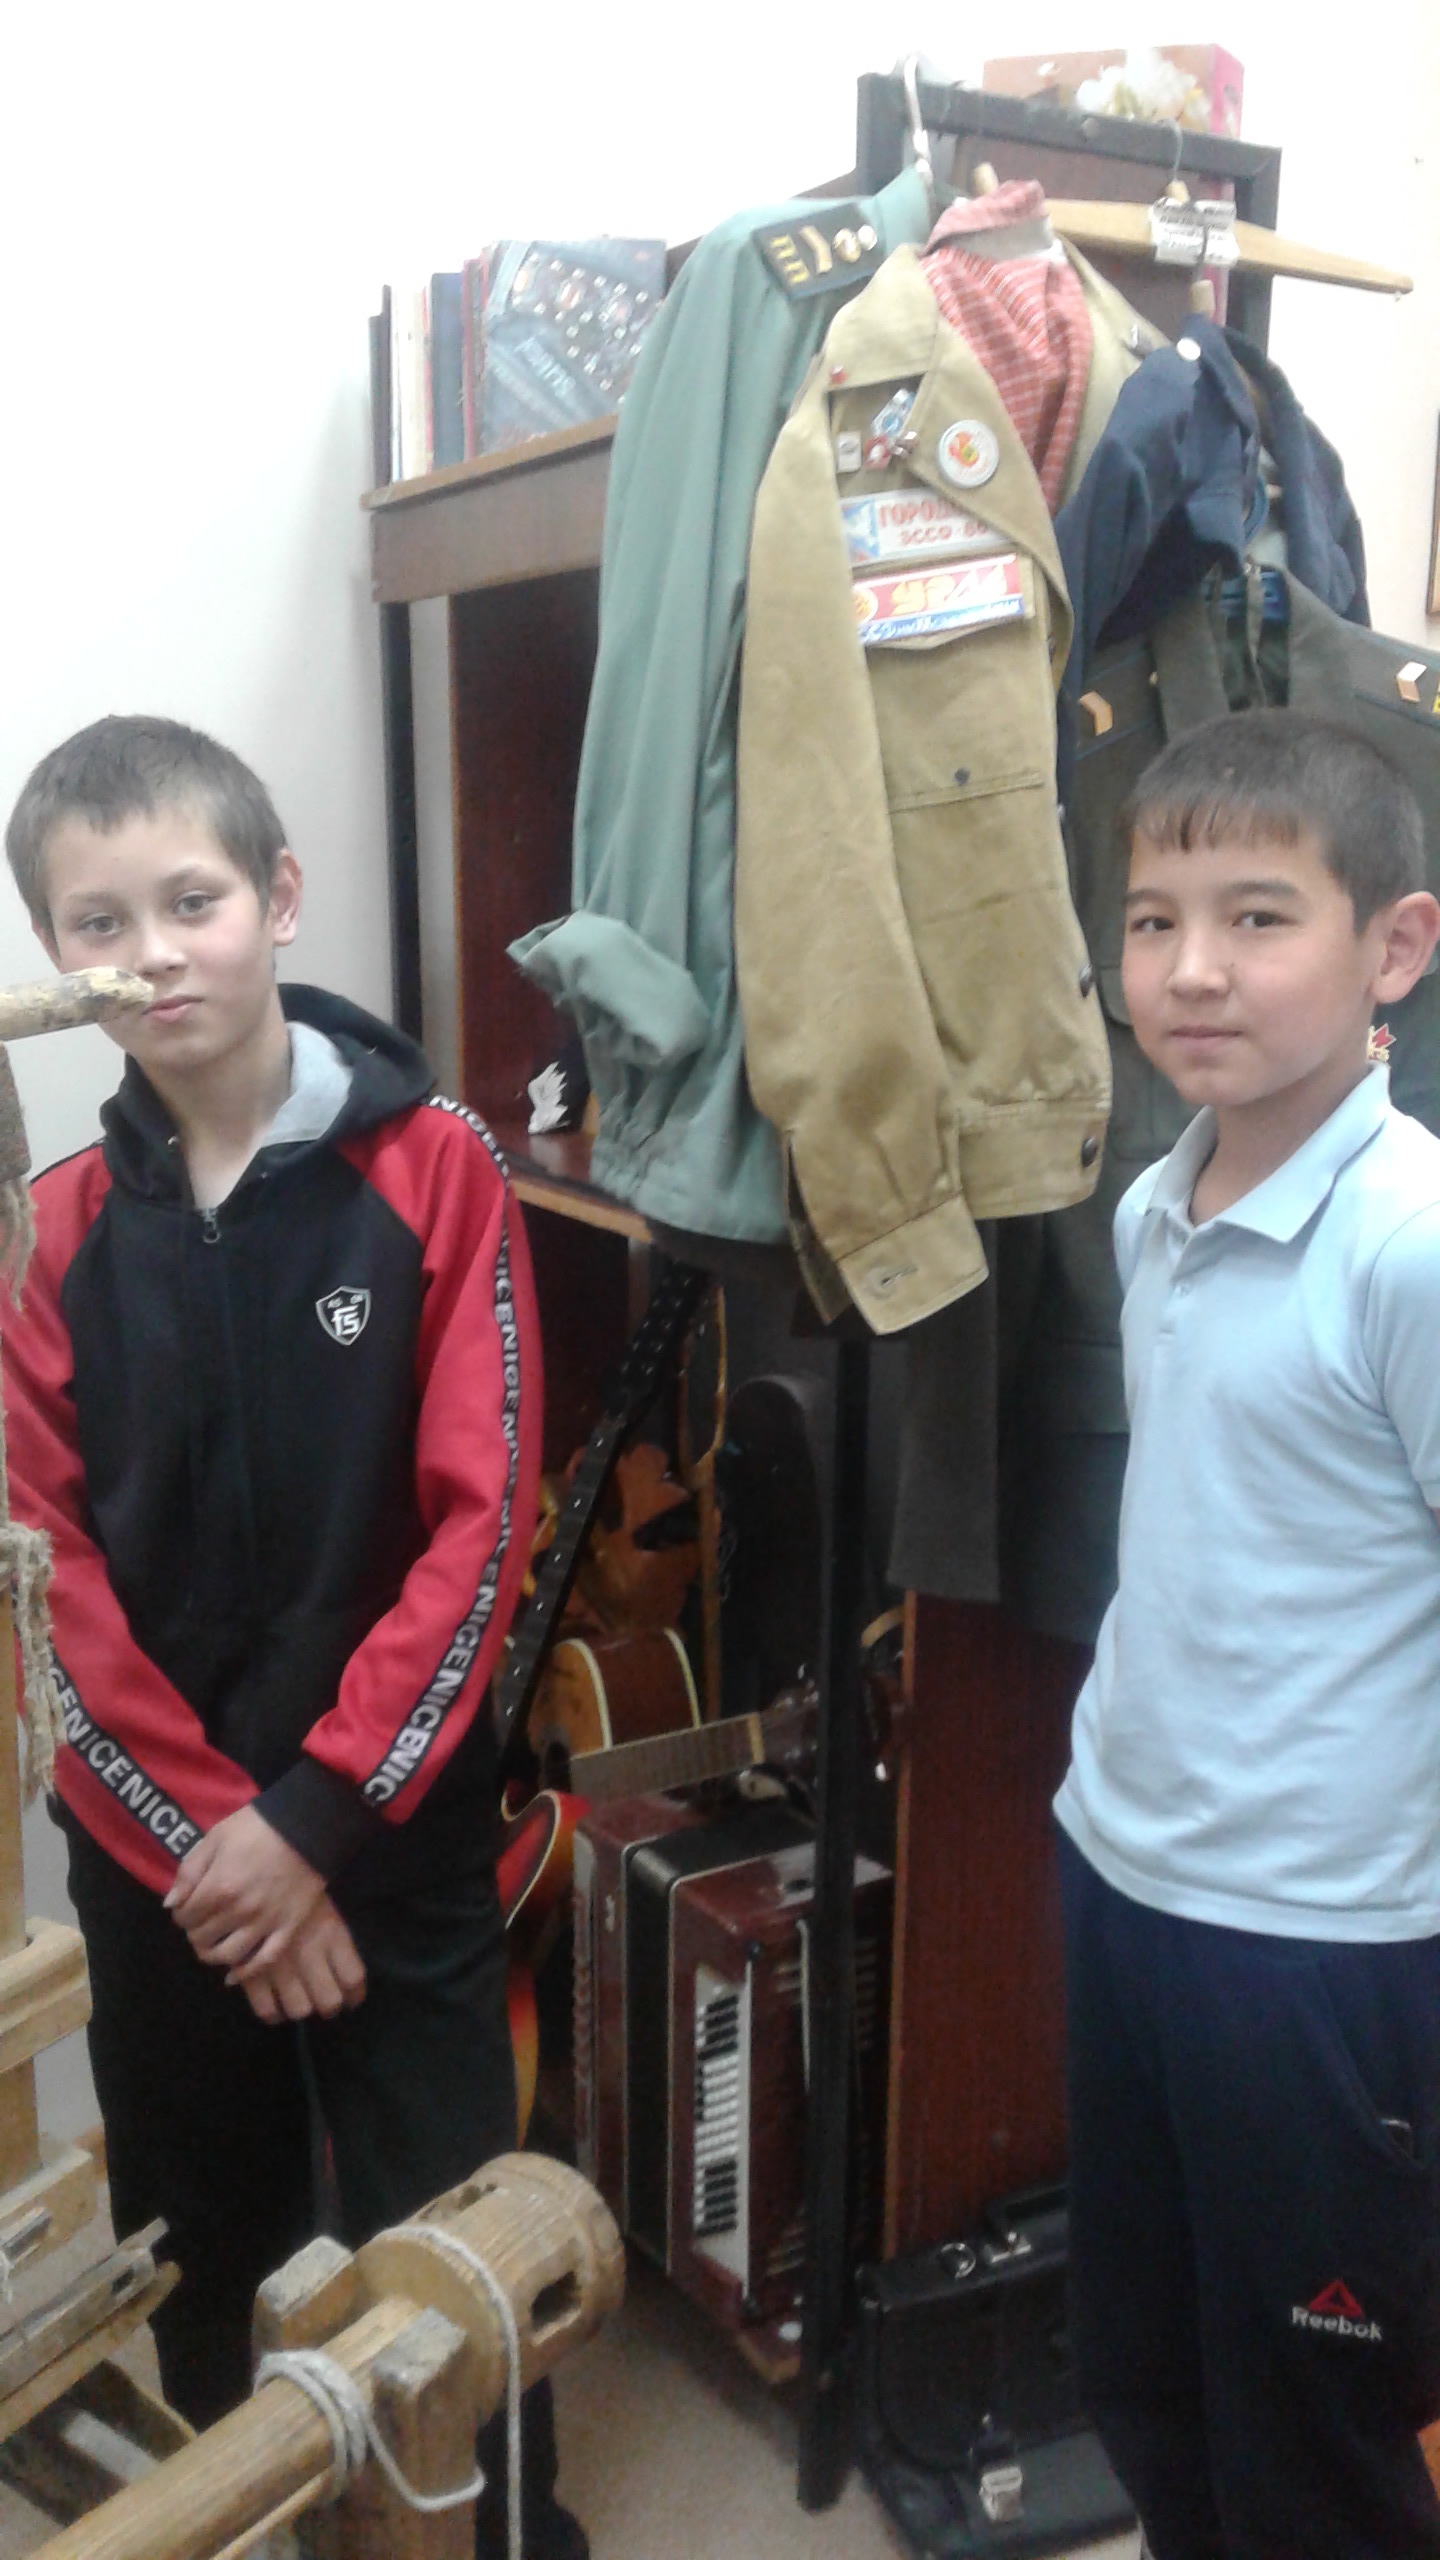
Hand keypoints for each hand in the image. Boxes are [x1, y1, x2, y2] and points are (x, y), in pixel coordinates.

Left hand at [165, 1804, 324, 1971]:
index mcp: (219, 1887)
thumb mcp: (216, 1837)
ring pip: (228, 1955)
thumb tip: (171, 1904)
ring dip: (212, 1955)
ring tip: (212, 1945)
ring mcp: (265, 1923)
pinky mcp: (288, 1928)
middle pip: (203, 1937)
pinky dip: (245, 1972)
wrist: (307, 1826)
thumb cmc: (257, 1826)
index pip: (185, 1916)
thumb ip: (190, 1871)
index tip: (186, 1907)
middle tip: (199, 1923)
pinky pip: (264, 1960)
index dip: (180, 1913)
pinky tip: (233, 1975)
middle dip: (194, 1932)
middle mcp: (239, 1911)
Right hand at [237, 1896, 367, 2023]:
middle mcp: (310, 1952)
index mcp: (331, 1933)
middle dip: (328, 2006)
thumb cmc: (295, 1884)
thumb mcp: (325, 1908)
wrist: (255, 1868)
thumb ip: (335, 1943)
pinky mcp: (252, 1971)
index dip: (354, 1995)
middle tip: (323, 2003)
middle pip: (329, 2001)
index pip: (353, 1978)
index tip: (350, 1999)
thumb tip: (344, 1981)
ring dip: (300, 2010)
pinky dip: (272, 2013)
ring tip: (297, 2003)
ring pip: (299, 2009)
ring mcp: (280, 1964)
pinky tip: (275, 2006)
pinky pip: (267, 2009)